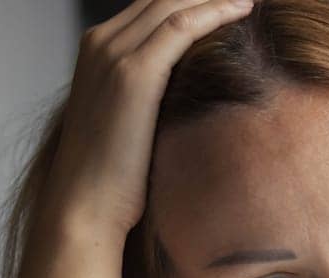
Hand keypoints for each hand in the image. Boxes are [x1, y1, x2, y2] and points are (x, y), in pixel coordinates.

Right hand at [43, 0, 258, 237]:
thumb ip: (150, 97)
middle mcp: (101, 42)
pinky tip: (243, 9)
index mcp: (97, 49)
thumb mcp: (128, 122)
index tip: (232, 1)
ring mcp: (114, 54)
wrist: (84, 205)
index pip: (152, 6)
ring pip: (173, 3)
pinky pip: (181, 26)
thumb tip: (190, 96)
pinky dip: (215, 11)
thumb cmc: (111, 177)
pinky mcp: (134, 74)